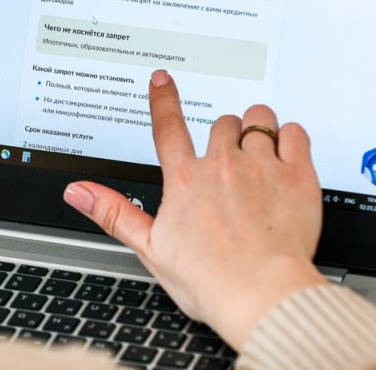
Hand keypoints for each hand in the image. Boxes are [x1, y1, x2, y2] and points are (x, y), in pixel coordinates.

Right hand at [62, 70, 326, 349]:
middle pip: (220, 122)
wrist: (262, 295)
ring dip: (256, 127)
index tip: (162, 79)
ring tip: (258, 146)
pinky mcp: (297, 176)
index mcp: (185, 181)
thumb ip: (113, 213)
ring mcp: (261, 168)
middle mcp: (222, 166)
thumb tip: (79, 192)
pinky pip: (295, 133)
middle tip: (227, 155)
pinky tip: (287, 150)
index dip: (163, 99)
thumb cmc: (210, 279)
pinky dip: (290, 136)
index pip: (168, 127)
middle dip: (222, 133)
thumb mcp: (150, 248)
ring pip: (258, 120)